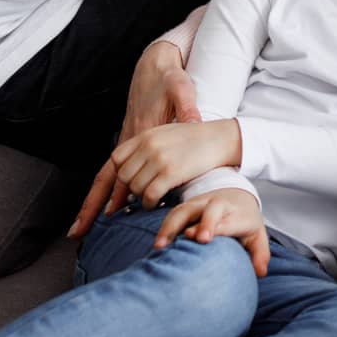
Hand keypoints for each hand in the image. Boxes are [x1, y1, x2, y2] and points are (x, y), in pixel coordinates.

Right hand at [71, 42, 200, 236]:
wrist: (155, 66)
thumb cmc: (169, 80)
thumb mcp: (180, 88)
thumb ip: (186, 105)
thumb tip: (195, 120)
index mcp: (139, 135)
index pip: (121, 172)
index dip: (114, 196)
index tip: (106, 219)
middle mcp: (127, 142)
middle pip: (105, 181)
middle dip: (90, 208)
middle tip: (77, 235)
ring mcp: (126, 144)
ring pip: (106, 179)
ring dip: (94, 203)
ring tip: (84, 231)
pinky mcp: (129, 142)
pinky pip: (114, 172)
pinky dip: (107, 190)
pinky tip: (108, 208)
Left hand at [116, 119, 242, 209]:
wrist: (220, 139)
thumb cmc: (195, 139)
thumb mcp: (166, 134)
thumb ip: (146, 146)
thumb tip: (130, 165)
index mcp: (146, 135)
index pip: (117, 158)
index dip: (120, 172)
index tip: (131, 179)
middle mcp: (149, 146)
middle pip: (124, 176)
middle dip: (131, 187)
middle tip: (142, 191)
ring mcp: (159, 159)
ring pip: (135, 188)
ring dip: (141, 197)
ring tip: (151, 197)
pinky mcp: (171, 173)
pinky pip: (150, 195)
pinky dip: (150, 203)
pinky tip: (157, 202)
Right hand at [154, 188, 269, 276]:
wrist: (237, 196)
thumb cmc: (245, 223)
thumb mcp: (257, 236)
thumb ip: (260, 254)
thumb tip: (260, 273)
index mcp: (238, 214)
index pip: (229, 220)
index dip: (217, 227)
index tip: (206, 238)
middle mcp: (219, 205)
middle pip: (211, 209)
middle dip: (201, 222)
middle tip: (190, 237)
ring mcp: (201, 204)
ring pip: (185, 210)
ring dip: (172, 226)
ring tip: (160, 246)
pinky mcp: (187, 206)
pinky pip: (173, 214)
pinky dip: (164, 228)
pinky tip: (157, 245)